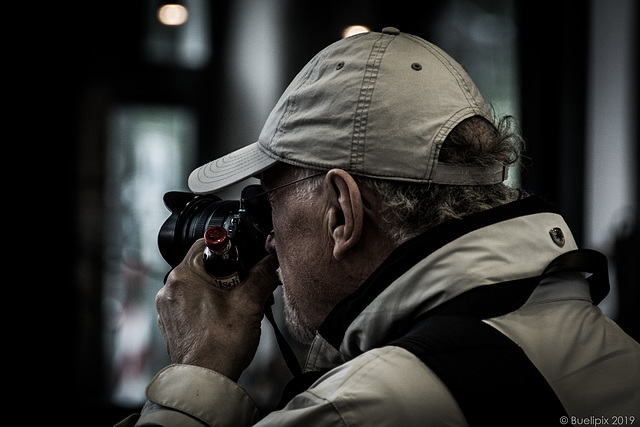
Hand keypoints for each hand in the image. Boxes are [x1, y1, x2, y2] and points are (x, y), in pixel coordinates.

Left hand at [156, 239, 279, 380]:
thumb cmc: (221, 345)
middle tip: (243, 288)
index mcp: (183, 275)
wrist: (206, 380)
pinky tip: (223, 319)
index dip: (230, 249)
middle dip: (227, 273)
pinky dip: (207, 306)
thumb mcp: (250, 303)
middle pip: (203, 265)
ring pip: (198, 286)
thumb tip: (272, 260)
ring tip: (235, 307)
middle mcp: (170, 288)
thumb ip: (263, 275)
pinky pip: (192, 304)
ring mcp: (168, 308)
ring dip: (218, 290)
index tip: (243, 262)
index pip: (206, 243)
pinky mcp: (172, 324)